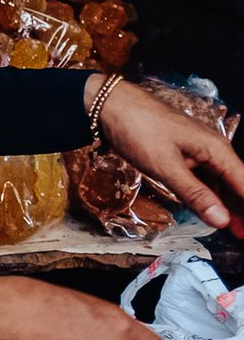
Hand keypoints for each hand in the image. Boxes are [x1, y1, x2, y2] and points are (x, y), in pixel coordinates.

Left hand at [91, 75, 243, 234]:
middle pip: (236, 184)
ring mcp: (197, 151)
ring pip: (220, 182)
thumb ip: (195, 194)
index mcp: (216, 150)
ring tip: (234, 229)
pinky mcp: (181, 153)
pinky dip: (208, 194)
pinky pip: (202, 177)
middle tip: (242, 236)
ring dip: (227, 204)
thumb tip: (223, 221)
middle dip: (241, 209)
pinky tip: (209, 208)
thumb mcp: (165, 166)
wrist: (108, 104)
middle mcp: (213, 150)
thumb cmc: (138, 131)